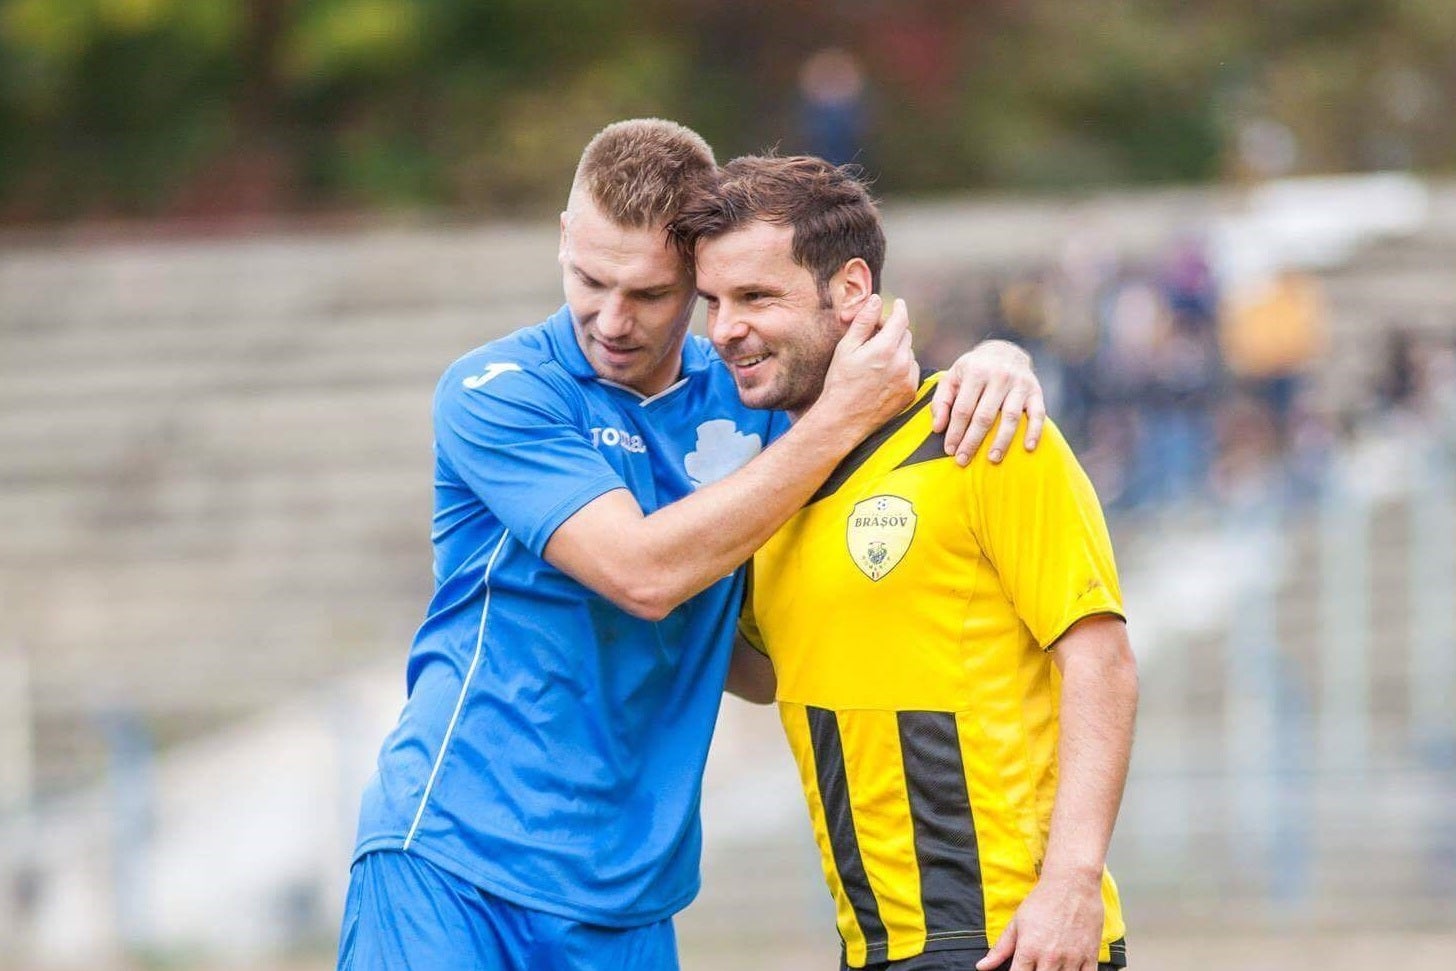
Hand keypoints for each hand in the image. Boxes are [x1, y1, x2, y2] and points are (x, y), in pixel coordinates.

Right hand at [814, 295, 917, 435]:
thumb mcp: (846, 348)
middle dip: (894, 331)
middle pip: (906, 334)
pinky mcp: (910, 392)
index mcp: (884, 348)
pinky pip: (912, 371)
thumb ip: (864, 322)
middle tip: (876, 336)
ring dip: (898, 350)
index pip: (901, 319)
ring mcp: (908, 379)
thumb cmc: (840, 383)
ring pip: (910, 353)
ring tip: (877, 361)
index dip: (899, 309)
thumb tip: (876, 301)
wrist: (843, 418)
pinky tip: (884, 375)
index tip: (898, 304)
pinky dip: (903, 368)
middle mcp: (901, 362)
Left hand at [932, 339, 1045, 465]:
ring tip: (993, 459)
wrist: (1005, 351)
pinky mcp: (1036, 391)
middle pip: (984, 416)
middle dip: (973, 441)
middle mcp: (999, 376)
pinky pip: (1038, 414)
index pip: (963, 409)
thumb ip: (941, 401)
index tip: (950, 450)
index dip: (955, 431)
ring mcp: (1019, 384)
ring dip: (1001, 441)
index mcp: (975, 371)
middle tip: (963, 461)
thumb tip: (937, 428)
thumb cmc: (973, 370)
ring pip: (1010, 417)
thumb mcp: (952, 378)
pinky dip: (1034, 431)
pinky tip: (1028, 448)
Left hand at [976, 869, 1103, 970]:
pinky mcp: (1090, 956)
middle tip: (1036, 967)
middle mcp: (1050, 957)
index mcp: (1028, 950)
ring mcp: (1072, 958)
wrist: (1072, 883)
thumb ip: (1000, 949)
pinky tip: (1069, 970)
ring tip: (1051, 967)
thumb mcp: (1016, 923)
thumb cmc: (1043, 900)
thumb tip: (982, 967)